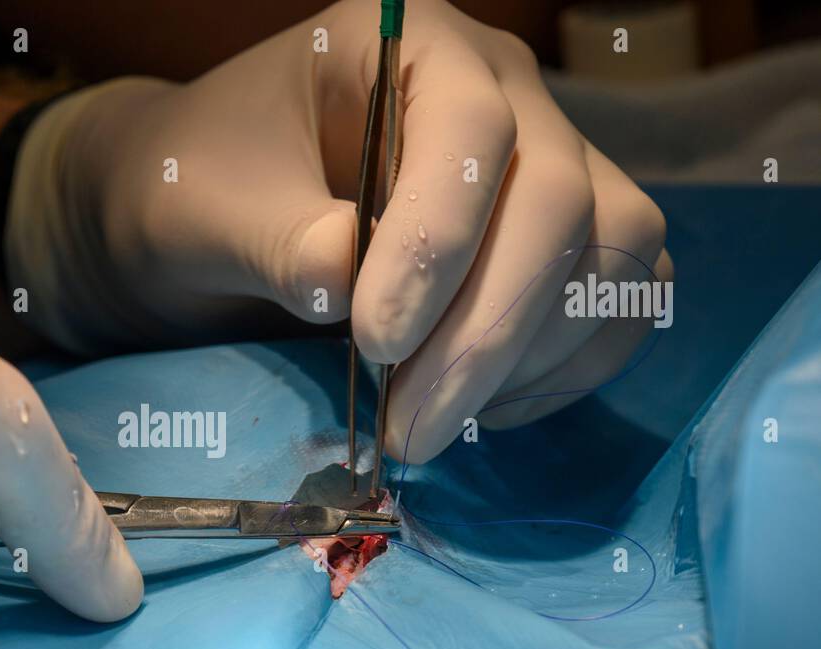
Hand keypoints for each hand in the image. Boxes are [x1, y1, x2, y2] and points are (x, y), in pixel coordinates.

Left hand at [11, 0, 671, 461]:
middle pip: (560, 199)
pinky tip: (483, 407)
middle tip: (411, 430)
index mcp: (408, 44)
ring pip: (613, 248)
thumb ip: (275, 240)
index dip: (438, 242)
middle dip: (487, 330)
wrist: (213, 211)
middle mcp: (499, 90)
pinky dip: (566, 365)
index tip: (375, 342)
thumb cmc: (202, 189)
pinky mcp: (562, 239)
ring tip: (432, 421)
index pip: (470, 128)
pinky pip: (618, 296)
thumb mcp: (206, 210)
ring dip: (533, 356)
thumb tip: (350, 280)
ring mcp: (544, 159)